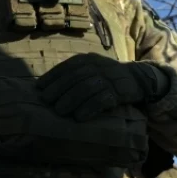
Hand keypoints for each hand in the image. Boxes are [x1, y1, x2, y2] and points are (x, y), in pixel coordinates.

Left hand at [36, 53, 169, 121]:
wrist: (138, 78)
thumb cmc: (106, 76)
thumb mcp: (91, 69)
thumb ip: (73, 75)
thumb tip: (47, 87)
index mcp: (87, 60)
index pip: (67, 66)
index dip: (52, 76)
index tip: (39, 87)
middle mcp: (97, 66)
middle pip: (75, 77)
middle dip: (58, 89)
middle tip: (46, 101)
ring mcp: (108, 79)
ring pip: (86, 88)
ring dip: (71, 100)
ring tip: (59, 111)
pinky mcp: (119, 92)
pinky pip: (102, 100)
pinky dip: (89, 108)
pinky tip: (79, 117)